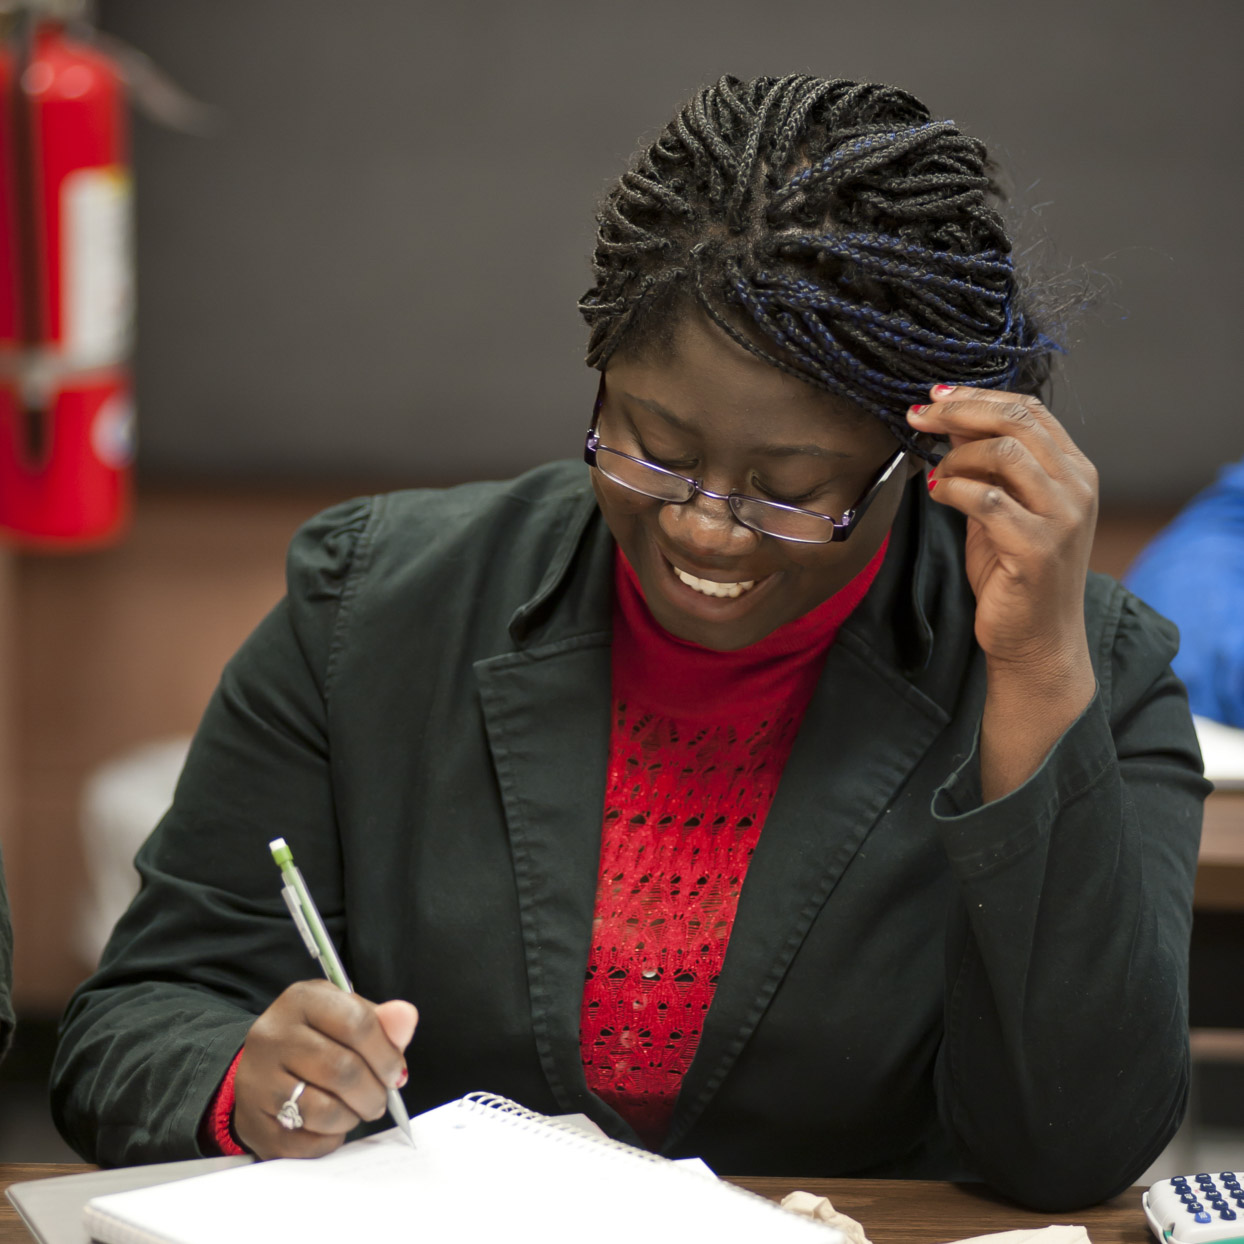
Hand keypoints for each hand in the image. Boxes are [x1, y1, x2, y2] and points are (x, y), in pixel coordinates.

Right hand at [233, 980, 417, 1158]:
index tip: (396, 1072)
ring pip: (324, 1110)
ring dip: (353, 1116)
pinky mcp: (253, 1123)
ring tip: (356, 1109)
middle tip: (379, 1099)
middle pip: (343, 1070)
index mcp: (301, 1000)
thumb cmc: (316, 1038)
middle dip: (373, 1092)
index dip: (386, 1054)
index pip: (356, 1023)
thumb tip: (406, 1016)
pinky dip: (329, 1139)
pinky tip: (330, 1125)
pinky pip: (306, 1143)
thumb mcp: (347, 1015)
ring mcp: (257, 1080)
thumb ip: (382, 1021)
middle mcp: (273, 1035)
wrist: (261, 1068)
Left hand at [906, 386, 1097, 672]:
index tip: (936, 397)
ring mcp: (1062, 517)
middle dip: (960, 411)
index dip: (979, 396)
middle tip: (919, 416)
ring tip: (936, 474)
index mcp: (1074, 470)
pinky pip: (986, 499)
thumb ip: (984, 465)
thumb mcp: (999, 508)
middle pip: (1017, 420)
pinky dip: (953, 489)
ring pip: (1005, 453)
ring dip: (956, 456)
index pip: (1031, 409)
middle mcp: (1077, 487)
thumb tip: (950, 418)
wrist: (1037, 640)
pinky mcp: (1037, 548)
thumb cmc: (1014, 574)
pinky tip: (937, 495)